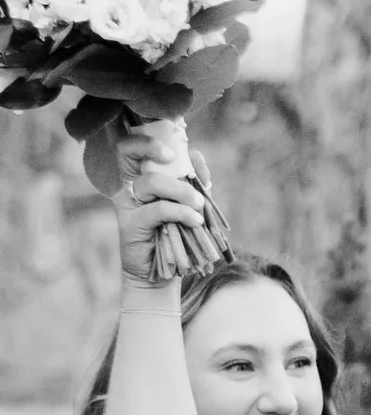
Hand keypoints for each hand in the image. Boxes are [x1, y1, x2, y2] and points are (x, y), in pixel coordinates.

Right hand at [109, 119, 204, 282]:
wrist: (162, 275)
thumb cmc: (177, 237)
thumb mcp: (189, 205)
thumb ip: (193, 181)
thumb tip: (196, 155)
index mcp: (141, 177)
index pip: (131, 146)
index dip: (147, 139)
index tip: (173, 147)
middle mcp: (129, 186)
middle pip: (127, 152)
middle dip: (151, 148)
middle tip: (174, 159)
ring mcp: (127, 204)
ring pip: (152, 183)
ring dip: (181, 190)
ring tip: (199, 205)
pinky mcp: (130, 224)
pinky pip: (158, 209)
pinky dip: (182, 212)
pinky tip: (195, 221)